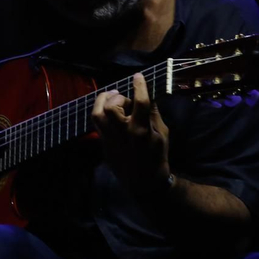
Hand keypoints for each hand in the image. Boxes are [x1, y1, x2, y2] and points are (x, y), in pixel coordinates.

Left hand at [92, 72, 171, 193]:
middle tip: (125, 99)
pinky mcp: (102, 142)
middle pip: (112, 107)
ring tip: (113, 98)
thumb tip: (147, 95)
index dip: (139, 86)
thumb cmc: (157, 156)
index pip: (140, 102)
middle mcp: (124, 133)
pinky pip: (96, 122)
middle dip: (118, 98)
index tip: (138, 76)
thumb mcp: (162, 133)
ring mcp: (110, 138)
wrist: (144, 181)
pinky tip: (108, 110)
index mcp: (142, 130)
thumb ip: (153, 113)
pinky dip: (101, 111)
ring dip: (103, 101)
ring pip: (97, 113)